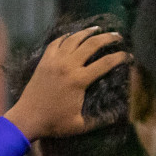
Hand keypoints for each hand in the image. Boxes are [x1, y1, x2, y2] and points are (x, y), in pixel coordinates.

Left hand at [6, 27, 129, 139]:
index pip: (106, 63)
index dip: (120, 57)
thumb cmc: (53, 123)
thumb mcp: (79, 126)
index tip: (128, 56)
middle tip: (118, 36)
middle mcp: (68, 65)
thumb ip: (99, 121)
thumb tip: (117, 117)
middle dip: (108, 38)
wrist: (26, 119)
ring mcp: (54, 61)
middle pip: (92, 44)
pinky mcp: (44, 61)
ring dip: (88, 32)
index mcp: (79, 80)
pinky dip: (66, 36)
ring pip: (74, 39)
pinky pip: (56, 42)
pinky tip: (73, 35)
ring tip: (98, 29)